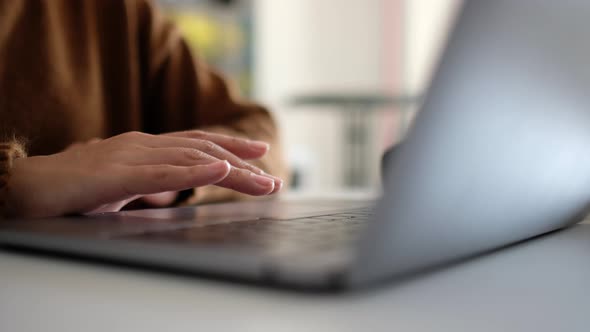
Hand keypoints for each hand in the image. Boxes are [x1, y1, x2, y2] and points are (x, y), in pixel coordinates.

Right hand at [6, 131, 282, 216]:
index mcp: (145, 147)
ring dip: (232, 170)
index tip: (259, 153)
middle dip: (243, 163)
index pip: (197, 142)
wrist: (29, 185)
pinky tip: (219, 169)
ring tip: (262, 182)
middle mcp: (144, 146)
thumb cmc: (72, 188)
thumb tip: (172, 190)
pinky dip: (195, 171)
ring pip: (193, 159)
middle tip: (273, 180)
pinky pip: (164, 172)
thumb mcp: (121, 184)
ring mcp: (132, 157)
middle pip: (204, 149)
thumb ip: (148, 182)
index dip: (231, 145)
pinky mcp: (118, 175)